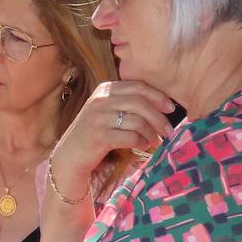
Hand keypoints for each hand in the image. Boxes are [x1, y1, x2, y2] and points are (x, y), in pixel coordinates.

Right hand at [49, 80, 175, 199]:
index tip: (171, 108)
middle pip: (140, 102)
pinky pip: (130, 136)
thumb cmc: (94, 133)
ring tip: (156, 140)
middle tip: (169, 130)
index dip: (158, 96)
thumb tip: (161, 105)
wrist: (70, 155)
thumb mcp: (107, 111)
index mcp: (105, 89)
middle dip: (159, 117)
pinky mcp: (99, 136)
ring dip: (151, 132)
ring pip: (137, 120)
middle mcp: (100, 100)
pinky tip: (144, 145)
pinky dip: (141, 142)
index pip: (138, 86)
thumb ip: (126, 103)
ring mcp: (98, 118)